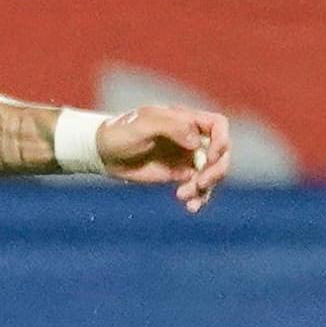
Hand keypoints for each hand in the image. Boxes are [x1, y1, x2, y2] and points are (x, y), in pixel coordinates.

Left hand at [99, 105, 231, 211]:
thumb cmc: (121, 132)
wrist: (103, 153)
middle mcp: (192, 138)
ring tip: (184, 197)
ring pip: (212, 172)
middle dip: (216, 171)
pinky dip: (199, 197)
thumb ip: (171, 127)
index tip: (211, 157)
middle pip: (221, 153)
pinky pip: (198, 187)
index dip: (222, 140)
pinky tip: (191, 207)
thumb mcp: (143, 124)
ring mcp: (187, 157)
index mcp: (186, 119)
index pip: (218, 125)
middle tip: (199, 184)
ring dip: (206, 187)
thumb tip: (197, 142)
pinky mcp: (179, 175)